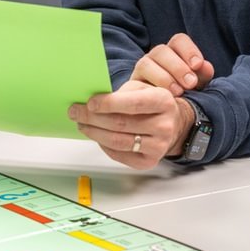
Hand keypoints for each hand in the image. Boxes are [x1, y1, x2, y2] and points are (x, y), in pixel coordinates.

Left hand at [69, 80, 193, 168]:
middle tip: (76, 112)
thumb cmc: (151, 104)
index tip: (90, 103)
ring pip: (118, 141)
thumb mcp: (142, 89)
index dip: (108, 103)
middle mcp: (164, 125)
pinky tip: (96, 135)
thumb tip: (91, 101)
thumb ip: (121, 93)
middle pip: (121, 124)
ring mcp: (158, 146)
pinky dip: (103, 145)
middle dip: (93, 118)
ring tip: (82, 124)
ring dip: (94, 132)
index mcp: (163, 101)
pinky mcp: (149, 162)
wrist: (173, 124)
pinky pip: (119, 155)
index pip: (133, 104)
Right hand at [130, 34, 214, 95]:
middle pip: (161, 50)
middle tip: (191, 83)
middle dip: (178, 67)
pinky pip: (134, 82)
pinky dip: (149, 89)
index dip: (188, 50)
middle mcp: (156, 57)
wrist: (165, 113)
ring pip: (145, 63)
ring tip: (178, 93)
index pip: (178, 40)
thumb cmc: (185, 94)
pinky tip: (161, 99)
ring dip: (163, 78)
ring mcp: (142, 69)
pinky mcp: (131, 84)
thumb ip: (202, 75)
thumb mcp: (198, 85)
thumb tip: (206, 66)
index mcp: (174, 52)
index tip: (198, 65)